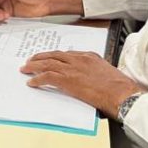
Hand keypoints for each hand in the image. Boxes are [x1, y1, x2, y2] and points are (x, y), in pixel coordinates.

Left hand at [20, 51, 141, 118]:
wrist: (122, 93)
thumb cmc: (119, 87)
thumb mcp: (107, 73)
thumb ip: (95, 72)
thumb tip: (89, 79)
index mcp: (89, 56)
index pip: (67, 54)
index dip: (55, 56)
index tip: (48, 58)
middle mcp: (79, 59)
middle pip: (54, 55)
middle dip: (40, 58)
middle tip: (31, 61)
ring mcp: (72, 68)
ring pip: (47, 64)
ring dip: (34, 66)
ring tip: (26, 69)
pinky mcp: (68, 80)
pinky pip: (47, 77)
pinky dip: (37, 79)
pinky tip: (32, 83)